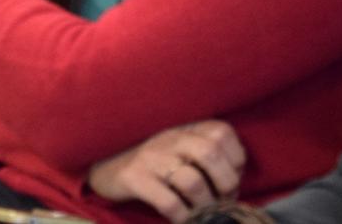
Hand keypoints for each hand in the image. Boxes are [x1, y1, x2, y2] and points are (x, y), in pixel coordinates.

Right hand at [88, 121, 245, 223]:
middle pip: (210, 153)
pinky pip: (168, 202)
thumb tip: (234, 185)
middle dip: (225, 183)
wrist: (106, 164)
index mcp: (184, 127)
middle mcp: (168, 138)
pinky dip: (183, 217)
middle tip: (221, 200)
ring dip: (205, 205)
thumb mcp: (180, 149)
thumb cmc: (154, 162)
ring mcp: (151, 157)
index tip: (231, 179)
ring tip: (203, 213)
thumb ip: (206, 157)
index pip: (221, 132)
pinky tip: (183, 220)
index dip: (236, 158)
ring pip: (192, 181)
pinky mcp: (135, 178)